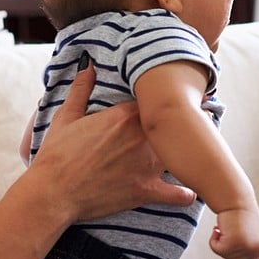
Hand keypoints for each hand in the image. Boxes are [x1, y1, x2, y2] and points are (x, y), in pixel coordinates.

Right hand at [31, 58, 195, 222]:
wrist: (52, 193)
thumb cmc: (57, 156)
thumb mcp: (67, 117)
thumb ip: (81, 89)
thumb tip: (88, 64)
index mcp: (127, 116)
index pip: (159, 101)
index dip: (168, 101)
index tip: (181, 98)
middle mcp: (144, 137)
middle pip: (178, 124)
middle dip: (191, 121)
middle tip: (205, 118)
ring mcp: (148, 164)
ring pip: (182, 154)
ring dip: (191, 152)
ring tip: (201, 149)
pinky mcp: (147, 190)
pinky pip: (176, 193)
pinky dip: (185, 194)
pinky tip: (191, 191)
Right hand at [209, 206, 258, 258]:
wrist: (235, 198)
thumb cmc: (240, 212)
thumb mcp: (248, 232)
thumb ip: (245, 246)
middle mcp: (256, 247)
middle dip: (226, 250)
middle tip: (223, 235)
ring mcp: (245, 246)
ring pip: (224, 255)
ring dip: (220, 242)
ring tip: (224, 227)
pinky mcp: (232, 243)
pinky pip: (216, 248)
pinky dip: (213, 239)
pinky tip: (217, 227)